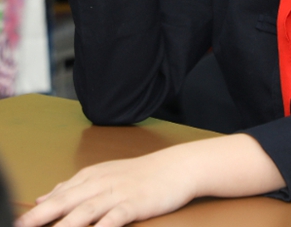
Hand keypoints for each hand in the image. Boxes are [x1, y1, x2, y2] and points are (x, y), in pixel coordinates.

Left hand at [16, 145, 196, 226]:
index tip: (16, 226)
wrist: (178, 166)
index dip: (34, 214)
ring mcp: (117, 193)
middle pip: (63, 203)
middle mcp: (100, 183)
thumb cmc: (142, 174)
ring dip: (64, 226)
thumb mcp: (107, 174)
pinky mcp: (134, 203)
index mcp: (91, 177)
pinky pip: (113, 219)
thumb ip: (76, 186)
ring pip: (83, 212)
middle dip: (38, 219)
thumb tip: (45, 196)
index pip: (56, 196)